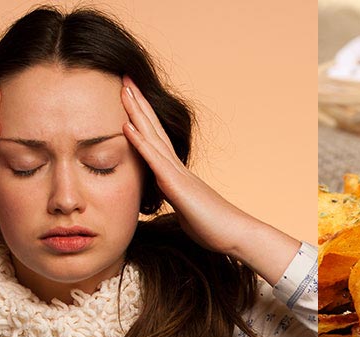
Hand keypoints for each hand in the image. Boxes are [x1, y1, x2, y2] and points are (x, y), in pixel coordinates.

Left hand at [120, 76, 298, 284]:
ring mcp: (177, 173)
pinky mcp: (177, 185)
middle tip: (125, 78)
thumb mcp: (185, 212)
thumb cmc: (213, 228)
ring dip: (137, 112)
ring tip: (124, 88)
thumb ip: (173, 201)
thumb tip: (165, 200)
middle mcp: (176, 167)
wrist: (235, 235)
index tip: (130, 98)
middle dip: (138, 104)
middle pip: (154, 129)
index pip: (156, 140)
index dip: (142, 118)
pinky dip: (140, 141)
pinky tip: (127, 125)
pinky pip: (155, 160)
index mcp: (176, 174)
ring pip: (153, 136)